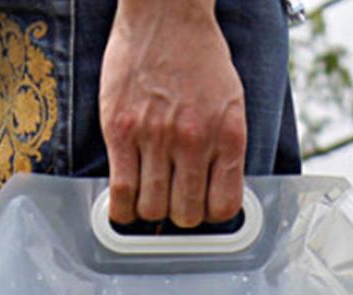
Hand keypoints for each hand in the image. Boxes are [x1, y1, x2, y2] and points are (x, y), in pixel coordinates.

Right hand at [99, 0, 246, 227]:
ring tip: (150, 199)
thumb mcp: (231, 104)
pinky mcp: (121, 131)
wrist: (165, 12)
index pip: (223, 207)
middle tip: (173, 204)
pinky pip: (121, 191)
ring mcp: (155, 137)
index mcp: (227, 136)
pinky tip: (124, 208)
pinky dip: (122, 210)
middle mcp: (194, 141)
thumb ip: (226, 150)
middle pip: (186, 215)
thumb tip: (215, 193)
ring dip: (151, 213)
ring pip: (153, 208)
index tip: (202, 210)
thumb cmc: (199, 57)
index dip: (211, 217)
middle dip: (180, 217)